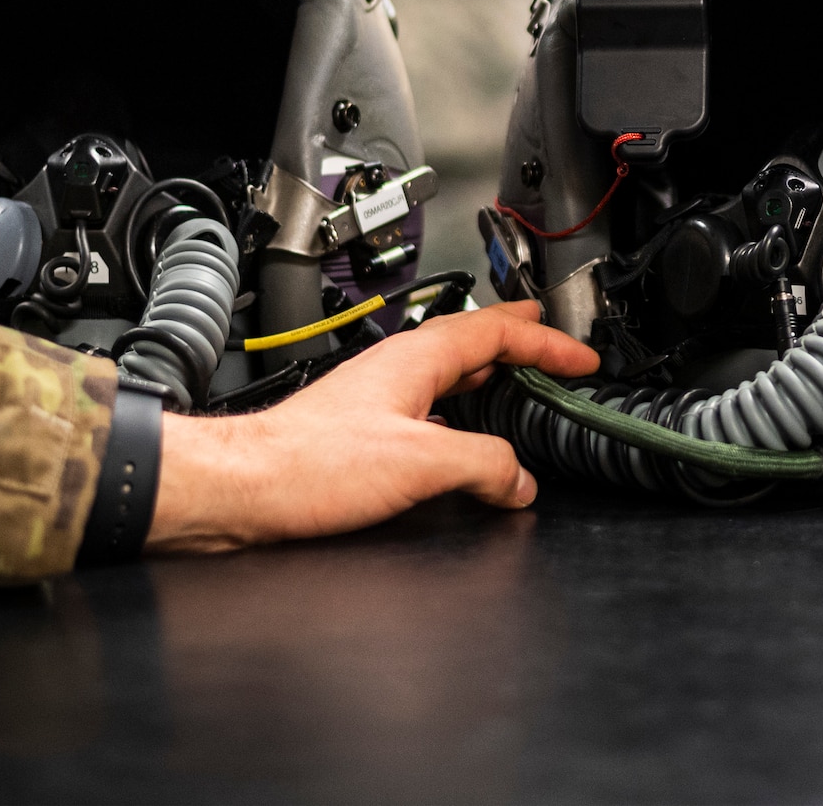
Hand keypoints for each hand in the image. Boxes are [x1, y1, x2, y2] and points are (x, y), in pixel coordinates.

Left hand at [146, 300, 597, 552]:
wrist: (243, 489)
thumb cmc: (308, 466)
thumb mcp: (419, 463)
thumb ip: (482, 466)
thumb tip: (520, 480)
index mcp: (416, 359)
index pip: (496, 333)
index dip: (546, 344)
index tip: (579, 357)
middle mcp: (396, 368)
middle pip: (472, 340)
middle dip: (518, 340)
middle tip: (550, 342)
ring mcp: (377, 396)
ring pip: (448, 371)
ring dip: (489, 372)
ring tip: (515, 379)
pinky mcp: (363, 429)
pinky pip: (430, 404)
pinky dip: (461, 409)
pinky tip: (461, 436)